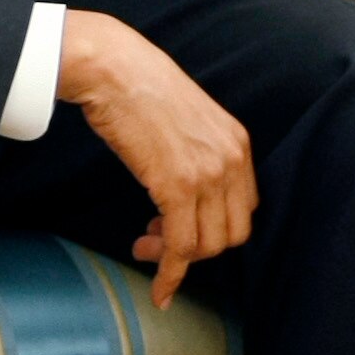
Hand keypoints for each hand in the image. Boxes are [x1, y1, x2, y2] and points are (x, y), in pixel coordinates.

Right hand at [58, 9, 257, 307]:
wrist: (111, 66)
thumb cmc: (135, 82)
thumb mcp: (183, 114)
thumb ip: (195, 146)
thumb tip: (180, 173)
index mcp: (237, 142)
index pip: (243, 208)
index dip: (213, 227)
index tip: (180, 226)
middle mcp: (231, 161)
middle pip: (231, 234)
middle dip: (197, 247)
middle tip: (158, 240)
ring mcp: (207, 175)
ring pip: (207, 245)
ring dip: (176, 257)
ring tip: (145, 246)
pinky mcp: (177, 186)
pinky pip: (181, 246)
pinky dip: (170, 273)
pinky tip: (158, 288)